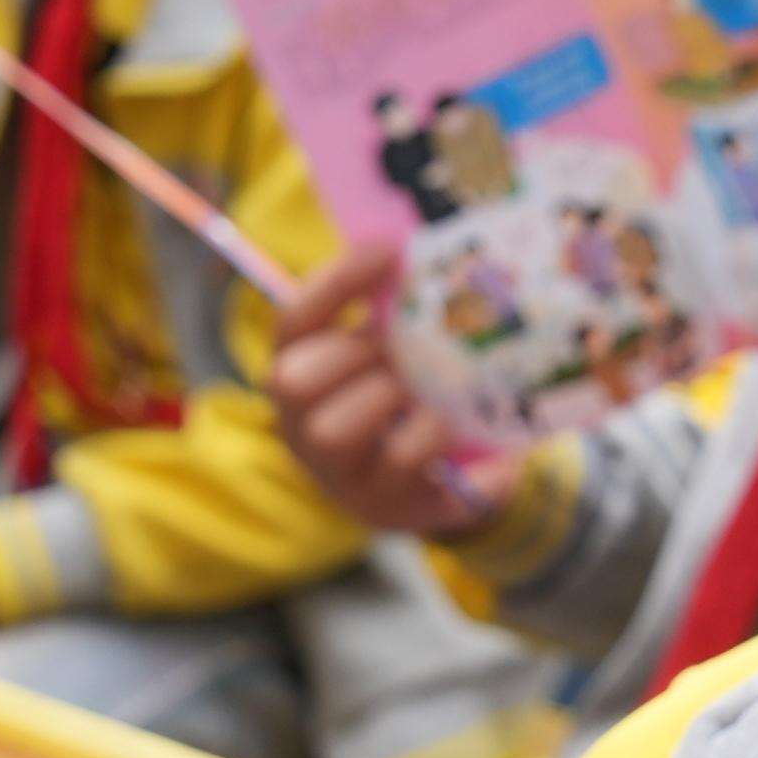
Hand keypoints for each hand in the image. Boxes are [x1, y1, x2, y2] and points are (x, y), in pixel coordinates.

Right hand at [262, 243, 503, 539]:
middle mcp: (300, 428)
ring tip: (431, 395)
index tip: (388, 250)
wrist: (447, 485)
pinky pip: (400, 463)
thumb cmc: (412, 402)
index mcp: (299, 374)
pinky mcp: (379, 506)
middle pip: (292, 381)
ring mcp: (336, 474)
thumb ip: (395, 312)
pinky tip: (464, 429)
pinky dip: (437, 436)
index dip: (335, 282)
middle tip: (401, 351)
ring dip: (390, 398)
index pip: (293, 321)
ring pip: (335, 431)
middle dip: (354, 354)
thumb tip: (429, 254)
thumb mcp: (395, 355)